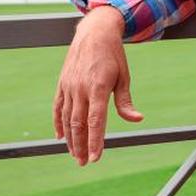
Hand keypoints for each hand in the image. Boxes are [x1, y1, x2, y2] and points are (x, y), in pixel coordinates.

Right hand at [53, 6, 143, 164]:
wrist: (94, 32)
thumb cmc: (113, 55)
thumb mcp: (124, 77)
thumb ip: (125, 101)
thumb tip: (137, 120)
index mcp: (99, 87)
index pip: (95, 121)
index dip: (95, 141)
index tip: (96, 157)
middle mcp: (81, 88)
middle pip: (78, 124)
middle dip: (81, 146)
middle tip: (84, 163)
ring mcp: (69, 86)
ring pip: (67, 118)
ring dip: (70, 139)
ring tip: (75, 155)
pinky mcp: (62, 83)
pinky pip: (58, 107)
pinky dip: (58, 123)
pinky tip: (60, 137)